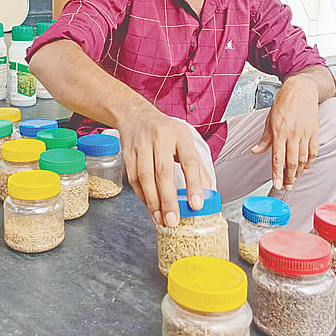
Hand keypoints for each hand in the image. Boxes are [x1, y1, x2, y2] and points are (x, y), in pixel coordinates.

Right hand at [118, 105, 210, 226]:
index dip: (193, 184)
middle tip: (173, 220)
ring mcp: (141, 145)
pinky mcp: (127, 153)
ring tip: (160, 219)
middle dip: (168, 199)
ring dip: (152, 201)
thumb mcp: (184, 139)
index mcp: (180, 135)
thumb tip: (208, 191)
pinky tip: (149, 206)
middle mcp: (160, 138)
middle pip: (163, 172)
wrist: (134, 114)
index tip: (196, 205)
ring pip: (145, 177)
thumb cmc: (164, 130)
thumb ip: (197, 164)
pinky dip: (141, 195)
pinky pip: (133, 178)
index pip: (189, 161)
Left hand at [251, 75, 319, 190]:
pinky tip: (304, 167)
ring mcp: (305, 134)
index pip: (277, 158)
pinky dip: (309, 162)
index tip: (277, 185)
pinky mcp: (314, 132)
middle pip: (291, 162)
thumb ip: (264, 138)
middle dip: (288, 177)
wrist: (301, 90)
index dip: (277, 174)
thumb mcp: (269, 119)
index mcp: (279, 132)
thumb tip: (255, 151)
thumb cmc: (283, 103)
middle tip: (286, 187)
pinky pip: (313, 152)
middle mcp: (292, 135)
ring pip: (302, 159)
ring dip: (298, 172)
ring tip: (293, 179)